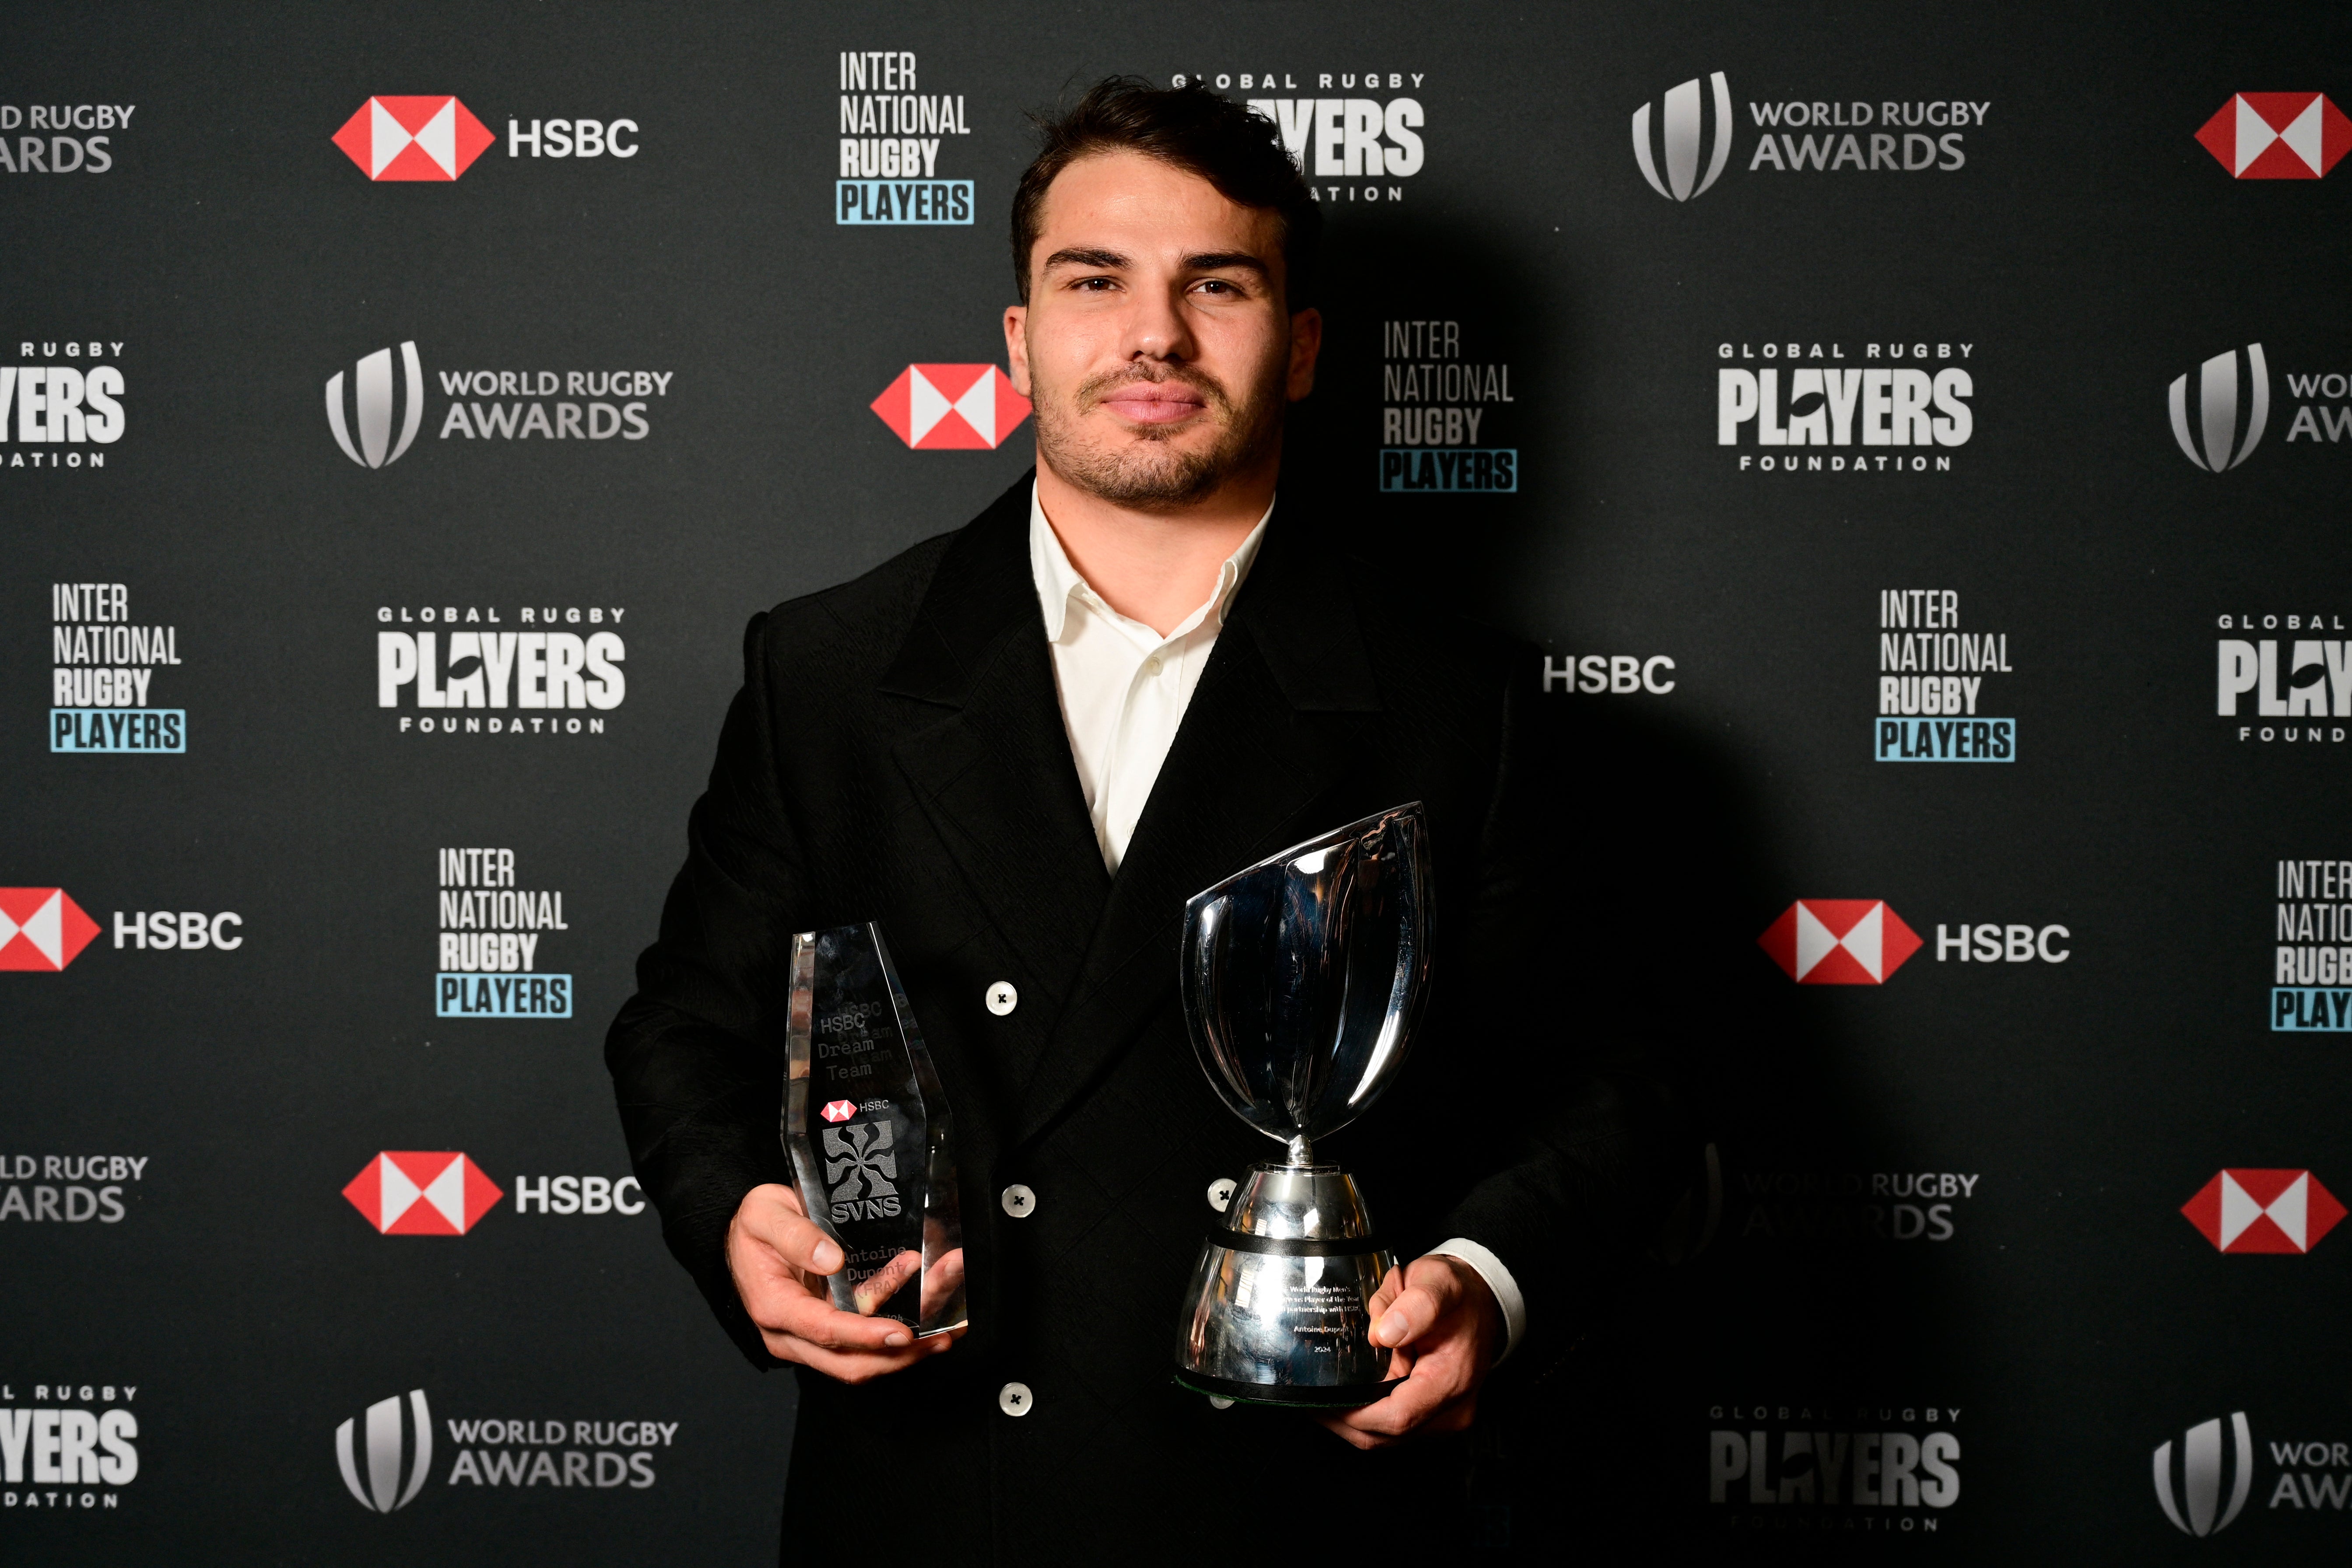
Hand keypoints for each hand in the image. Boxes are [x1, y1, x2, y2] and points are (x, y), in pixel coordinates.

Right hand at [725, 1183, 962, 1381]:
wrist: (743, 1235)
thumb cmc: (754, 1225)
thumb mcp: (765, 1215)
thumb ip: (795, 1236)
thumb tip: (830, 1259)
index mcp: (775, 1307)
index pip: (824, 1331)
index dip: (865, 1335)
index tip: (901, 1332)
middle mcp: (792, 1335)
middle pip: (849, 1361)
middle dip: (900, 1352)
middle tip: (943, 1332)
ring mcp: (811, 1339)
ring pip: (864, 1360)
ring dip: (909, 1350)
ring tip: (950, 1330)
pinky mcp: (829, 1334)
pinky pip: (866, 1346)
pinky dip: (902, 1341)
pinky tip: (935, 1325)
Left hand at [1316, 1255, 1502, 1450]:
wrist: (1481, 1301)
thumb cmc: (1459, 1293)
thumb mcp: (1438, 1282)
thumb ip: (1415, 1305)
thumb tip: (1382, 1334)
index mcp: (1452, 1379)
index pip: (1398, 1417)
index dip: (1356, 1414)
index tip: (1324, 1399)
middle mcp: (1452, 1408)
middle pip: (1387, 1435)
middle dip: (1344, 1420)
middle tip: (1309, 1398)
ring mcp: (1443, 1416)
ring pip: (1387, 1437)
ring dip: (1352, 1421)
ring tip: (1321, 1398)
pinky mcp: (1433, 1415)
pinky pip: (1394, 1426)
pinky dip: (1367, 1416)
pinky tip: (1346, 1397)